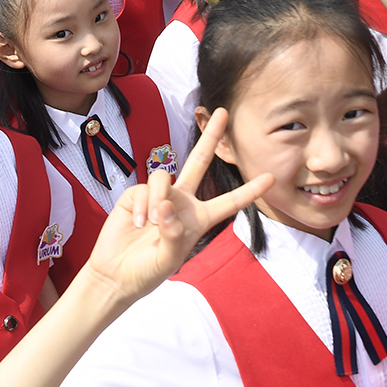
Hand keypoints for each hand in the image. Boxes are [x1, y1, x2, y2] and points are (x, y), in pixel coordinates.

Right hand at [83, 108, 273, 305]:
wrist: (115, 274)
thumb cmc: (147, 272)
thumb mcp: (168, 260)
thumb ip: (173, 234)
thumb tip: (167, 206)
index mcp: (198, 220)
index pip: (229, 202)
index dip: (249, 191)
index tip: (270, 178)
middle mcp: (181, 202)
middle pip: (199, 162)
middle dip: (210, 136)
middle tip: (222, 112)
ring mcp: (159, 196)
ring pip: (164, 176)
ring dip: (159, 199)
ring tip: (151, 224)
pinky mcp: (136, 195)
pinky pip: (144, 187)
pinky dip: (142, 206)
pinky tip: (137, 223)